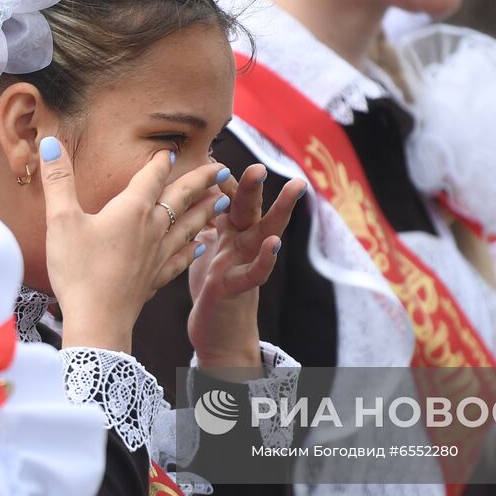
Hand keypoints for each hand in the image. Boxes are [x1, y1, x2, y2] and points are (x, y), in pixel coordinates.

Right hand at [38, 136, 226, 352]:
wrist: (98, 320)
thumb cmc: (79, 270)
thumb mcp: (61, 220)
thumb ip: (58, 180)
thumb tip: (49, 142)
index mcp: (132, 209)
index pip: (152, 176)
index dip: (162, 161)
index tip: (173, 151)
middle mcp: (153, 228)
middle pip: (182, 198)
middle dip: (202, 180)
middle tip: (224, 168)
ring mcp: (158, 255)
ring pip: (190, 226)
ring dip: (207, 210)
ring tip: (223, 200)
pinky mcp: (156, 278)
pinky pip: (181, 258)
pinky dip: (193, 249)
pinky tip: (200, 246)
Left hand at [187, 164, 304, 369]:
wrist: (220, 337)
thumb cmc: (214, 291)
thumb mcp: (207, 250)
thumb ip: (208, 224)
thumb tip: (200, 194)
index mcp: (227, 233)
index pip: (227, 199)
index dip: (223, 180)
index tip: (215, 158)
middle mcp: (238, 245)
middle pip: (248, 209)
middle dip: (254, 186)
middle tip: (262, 163)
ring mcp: (241, 265)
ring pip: (263, 234)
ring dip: (279, 211)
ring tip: (296, 189)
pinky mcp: (237, 289)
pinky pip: (254, 274)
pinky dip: (265, 259)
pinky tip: (275, 245)